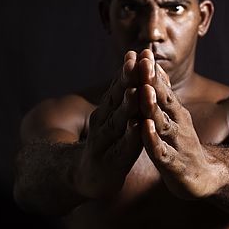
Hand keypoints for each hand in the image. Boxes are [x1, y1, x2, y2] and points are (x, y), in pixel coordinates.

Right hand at [74, 51, 142, 198]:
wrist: (88, 177)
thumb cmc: (109, 143)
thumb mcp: (116, 117)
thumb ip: (125, 94)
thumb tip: (137, 66)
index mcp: (109, 110)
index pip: (120, 87)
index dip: (130, 70)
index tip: (141, 51)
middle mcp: (104, 122)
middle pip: (118, 98)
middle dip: (129, 78)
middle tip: (139, 59)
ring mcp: (105, 142)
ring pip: (118, 120)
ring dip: (128, 105)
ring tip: (137, 89)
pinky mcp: (111, 162)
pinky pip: (122, 148)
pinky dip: (129, 136)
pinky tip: (135, 126)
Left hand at [137, 50, 220, 199]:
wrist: (205, 178)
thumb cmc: (184, 146)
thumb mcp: (175, 118)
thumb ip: (165, 95)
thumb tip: (158, 68)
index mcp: (175, 114)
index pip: (162, 89)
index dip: (152, 72)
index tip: (142, 52)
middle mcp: (178, 125)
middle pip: (164, 101)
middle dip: (152, 81)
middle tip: (143, 62)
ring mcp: (177, 144)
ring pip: (164, 124)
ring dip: (153, 107)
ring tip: (145, 91)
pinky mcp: (174, 165)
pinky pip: (162, 152)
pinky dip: (154, 141)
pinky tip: (145, 130)